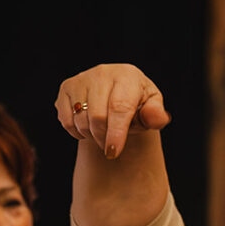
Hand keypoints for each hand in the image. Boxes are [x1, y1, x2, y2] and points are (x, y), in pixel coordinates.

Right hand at [55, 63, 169, 159]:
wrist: (116, 91)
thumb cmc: (136, 103)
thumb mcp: (151, 107)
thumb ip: (156, 115)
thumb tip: (158, 119)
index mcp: (127, 76)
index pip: (119, 108)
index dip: (116, 133)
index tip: (113, 152)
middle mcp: (102, 73)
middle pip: (97, 117)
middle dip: (104, 138)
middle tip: (111, 146)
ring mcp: (82, 79)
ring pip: (81, 120)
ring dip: (91, 136)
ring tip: (102, 133)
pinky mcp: (66, 87)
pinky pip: (67, 121)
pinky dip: (77, 132)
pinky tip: (88, 128)